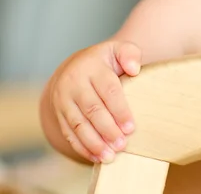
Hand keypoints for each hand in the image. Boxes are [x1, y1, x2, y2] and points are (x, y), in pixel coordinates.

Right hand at [49, 41, 141, 162]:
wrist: (75, 66)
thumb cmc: (105, 61)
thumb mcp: (118, 50)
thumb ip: (130, 54)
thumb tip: (135, 69)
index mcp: (91, 66)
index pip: (108, 90)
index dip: (119, 110)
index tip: (131, 127)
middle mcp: (73, 83)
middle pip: (92, 109)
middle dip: (107, 129)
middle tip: (122, 144)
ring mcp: (63, 100)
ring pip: (77, 124)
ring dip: (93, 142)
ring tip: (109, 156)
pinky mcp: (58, 114)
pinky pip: (68, 133)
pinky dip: (81, 147)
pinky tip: (96, 157)